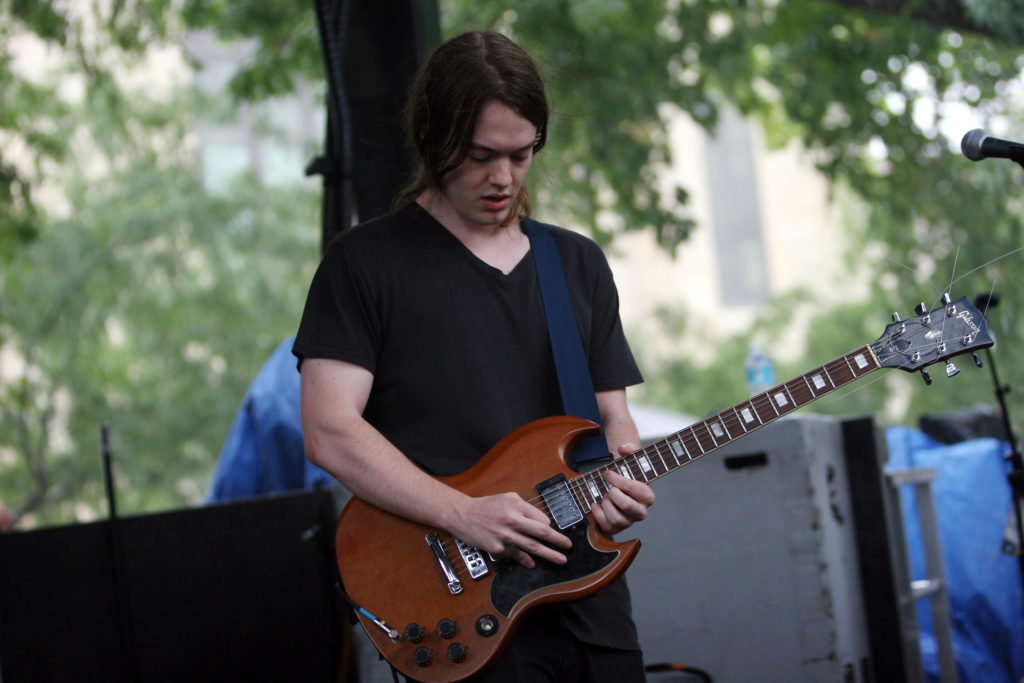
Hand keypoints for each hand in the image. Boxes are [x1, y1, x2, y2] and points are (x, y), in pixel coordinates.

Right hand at [450, 492, 571, 568]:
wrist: (463, 515)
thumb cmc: (486, 505)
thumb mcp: (508, 497)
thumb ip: (525, 507)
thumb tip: (541, 521)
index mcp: (517, 506)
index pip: (541, 518)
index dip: (548, 525)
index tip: (551, 530)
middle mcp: (513, 521)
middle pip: (542, 532)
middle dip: (558, 540)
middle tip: (568, 546)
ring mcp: (506, 536)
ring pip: (532, 547)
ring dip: (549, 554)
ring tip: (561, 559)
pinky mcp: (498, 548)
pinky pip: (517, 555)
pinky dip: (526, 560)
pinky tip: (533, 564)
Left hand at [590, 443, 654, 534]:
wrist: (621, 490)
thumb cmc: (627, 476)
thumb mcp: (631, 461)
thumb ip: (630, 449)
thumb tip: (623, 448)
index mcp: (648, 496)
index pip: (631, 488)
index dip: (616, 479)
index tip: (607, 473)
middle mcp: (641, 512)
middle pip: (626, 505)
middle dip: (612, 494)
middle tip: (609, 488)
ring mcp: (629, 522)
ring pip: (616, 518)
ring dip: (606, 505)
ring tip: (605, 497)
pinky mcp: (617, 529)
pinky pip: (607, 527)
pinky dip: (598, 514)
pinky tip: (596, 504)